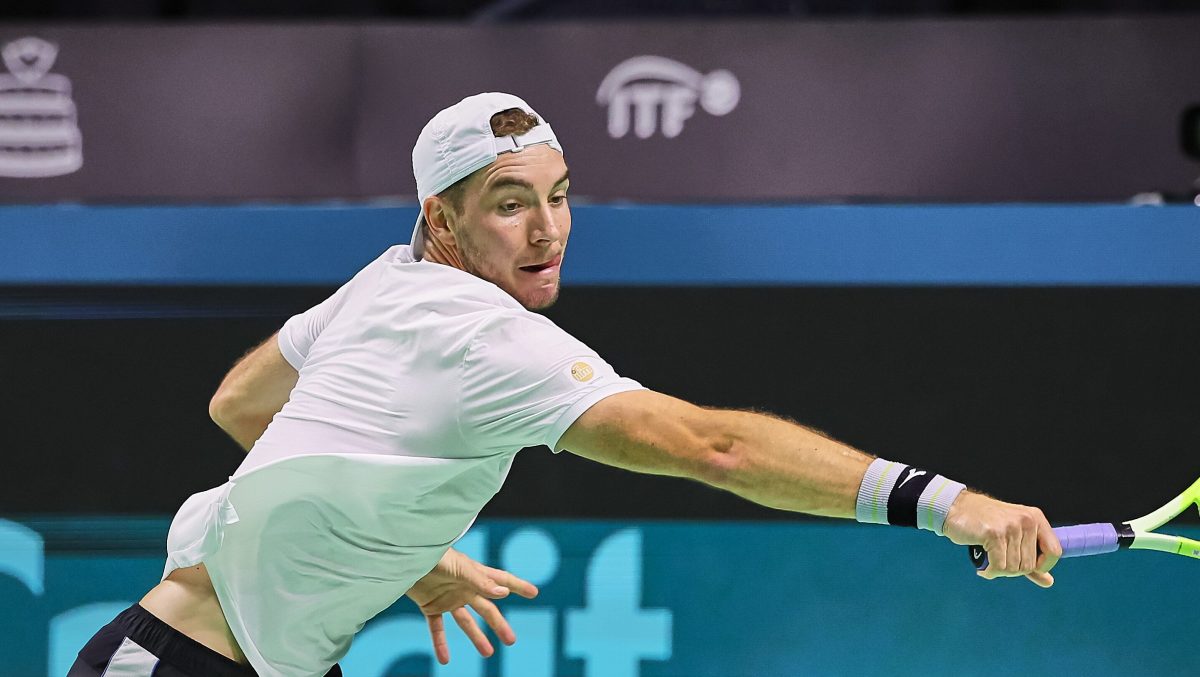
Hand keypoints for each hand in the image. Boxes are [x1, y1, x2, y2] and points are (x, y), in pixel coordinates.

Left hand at [406, 547, 538, 663]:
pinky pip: (438, 628)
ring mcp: (448, 598)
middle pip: (487, 609)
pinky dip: (441, 644)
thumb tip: (504, 593)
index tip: (534, 592)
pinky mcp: (431, 606)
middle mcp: (464, 587)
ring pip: (466, 622)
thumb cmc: (433, 554)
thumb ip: (480, 581)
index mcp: (474, 574)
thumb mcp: (459, 567)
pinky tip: (445, 659)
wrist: (404, 556)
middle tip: (511, 640)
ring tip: (488, 653)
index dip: (518, 586)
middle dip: (499, 624)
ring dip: (477, 637)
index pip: (501, 580)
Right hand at [941, 491, 1062, 587]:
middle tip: (998, 563)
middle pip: (1029, 565)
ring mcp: (1010, 526)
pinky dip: (990, 572)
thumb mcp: (1013, 536)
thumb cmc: (984, 522)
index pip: (1054, 552)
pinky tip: (983, 568)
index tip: (1026, 567)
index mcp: (1035, 518)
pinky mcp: (994, 534)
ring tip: (990, 562)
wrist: (955, 507)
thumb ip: (1031, 559)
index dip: (1043, 566)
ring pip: (1013, 568)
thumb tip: (1048, 582)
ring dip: (999, 571)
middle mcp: (1026, 521)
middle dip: (1012, 571)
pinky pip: (999, 566)